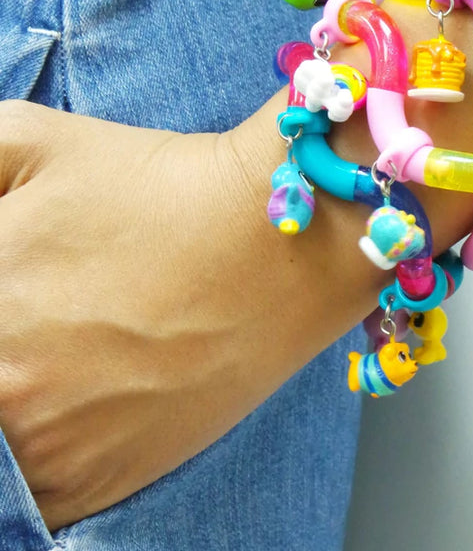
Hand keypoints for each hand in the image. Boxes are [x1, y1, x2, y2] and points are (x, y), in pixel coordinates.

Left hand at [0, 100, 313, 529]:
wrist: (276, 239)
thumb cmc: (159, 184)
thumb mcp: (28, 138)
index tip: (9, 294)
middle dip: (1, 347)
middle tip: (34, 316)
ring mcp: (44, 454)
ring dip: (6, 406)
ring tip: (54, 353)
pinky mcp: (97, 485)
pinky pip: (22, 503)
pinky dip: (24, 460)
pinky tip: (59, 403)